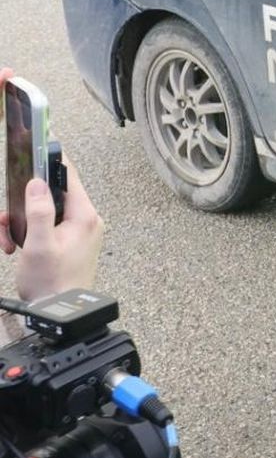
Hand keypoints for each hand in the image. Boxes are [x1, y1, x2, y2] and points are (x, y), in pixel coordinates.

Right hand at [3, 162, 104, 302]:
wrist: (58, 313)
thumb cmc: (51, 283)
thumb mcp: (39, 245)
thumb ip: (39, 211)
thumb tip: (38, 182)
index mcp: (84, 216)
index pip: (69, 177)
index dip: (52, 161)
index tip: (39, 144)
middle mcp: (85, 220)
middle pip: (51, 195)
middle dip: (24, 204)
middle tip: (7, 219)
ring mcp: (77, 231)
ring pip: (43, 212)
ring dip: (20, 222)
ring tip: (8, 240)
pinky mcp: (68, 242)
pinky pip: (44, 227)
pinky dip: (26, 233)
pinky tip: (13, 247)